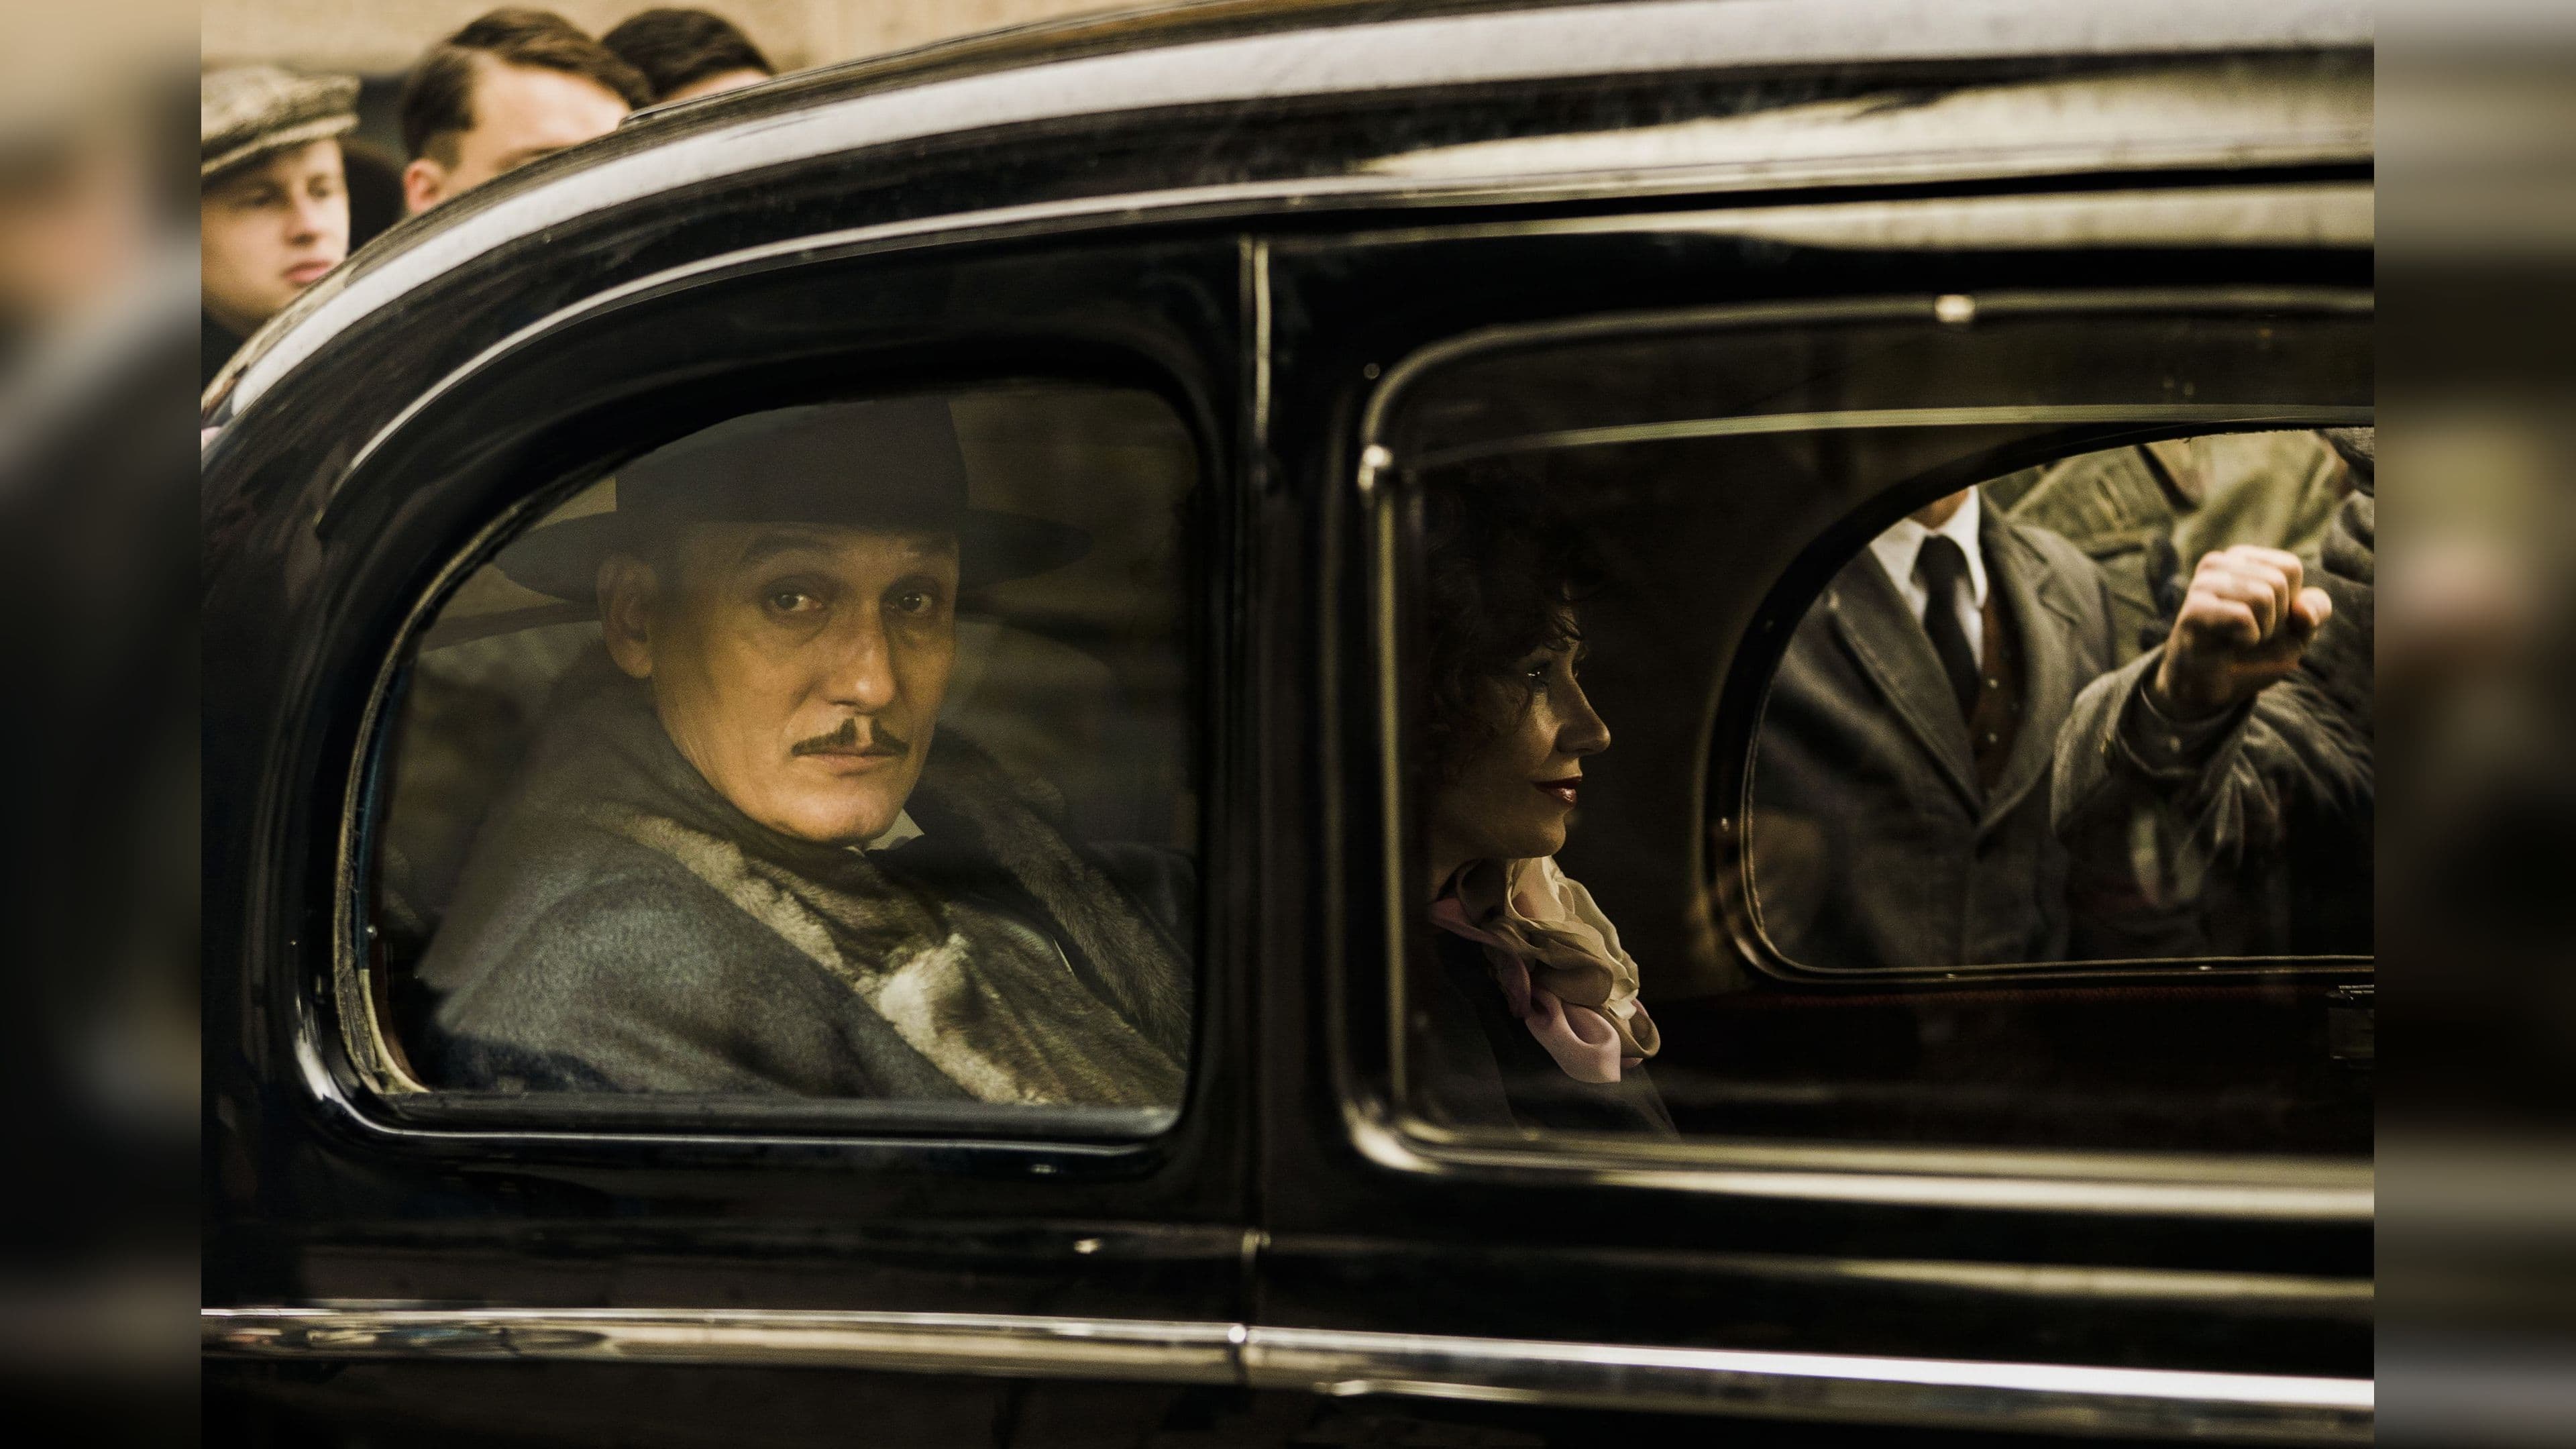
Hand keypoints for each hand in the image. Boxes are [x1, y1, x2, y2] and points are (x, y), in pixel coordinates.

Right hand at [2151, 545, 2333, 717]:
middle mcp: (2218, 564)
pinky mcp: (2193, 611)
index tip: (2267, 621)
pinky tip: (2230, 647)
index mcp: (2241, 559)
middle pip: (2277, 581)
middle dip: (2276, 619)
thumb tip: (2301, 609)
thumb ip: (2315, 610)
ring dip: (2263, 631)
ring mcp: (2202, 585)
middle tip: (2252, 636)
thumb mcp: (2299, 630)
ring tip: (2241, 641)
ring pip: (2262, 596)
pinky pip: (2243, 617)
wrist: (2215, 689)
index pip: (2289, 568)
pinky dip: (2249, 639)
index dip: (2290, 603)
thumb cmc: (2255, 652)